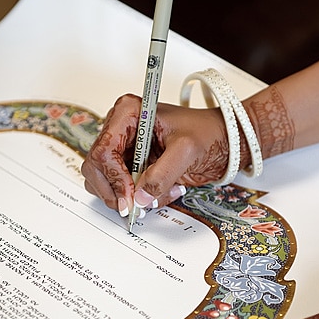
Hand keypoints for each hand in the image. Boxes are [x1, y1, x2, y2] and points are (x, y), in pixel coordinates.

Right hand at [81, 94, 230, 215]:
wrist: (223, 141)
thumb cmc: (207, 133)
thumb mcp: (187, 151)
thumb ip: (162, 174)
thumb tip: (140, 197)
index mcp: (128, 113)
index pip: (104, 149)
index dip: (114, 176)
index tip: (130, 195)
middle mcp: (120, 129)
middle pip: (96, 167)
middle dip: (115, 190)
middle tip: (135, 206)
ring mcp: (123, 149)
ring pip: (103, 182)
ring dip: (128, 196)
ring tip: (160, 193)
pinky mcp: (130, 166)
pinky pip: (120, 189)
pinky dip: (138, 198)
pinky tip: (162, 191)